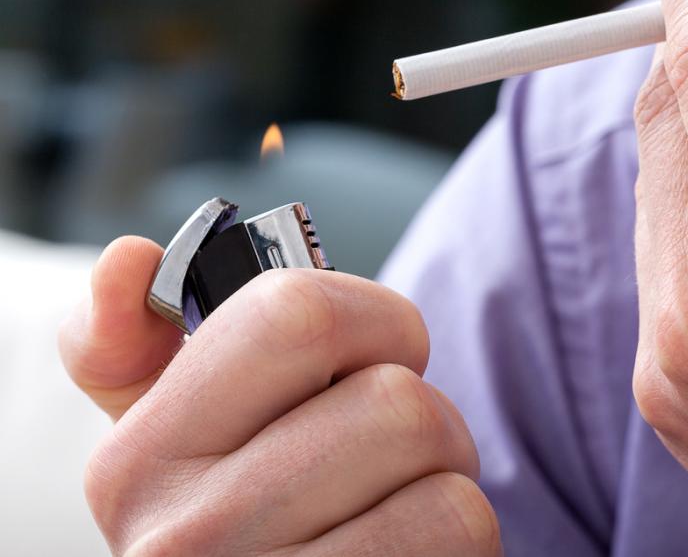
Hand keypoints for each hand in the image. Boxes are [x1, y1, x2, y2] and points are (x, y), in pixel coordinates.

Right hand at [59, 237, 500, 555]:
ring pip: (439, 463)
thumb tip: (127, 258)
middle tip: (394, 456)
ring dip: (448, 476)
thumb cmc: (244, 525)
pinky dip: (461, 535)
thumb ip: (134, 348)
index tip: (382, 352)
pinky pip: (461, 525)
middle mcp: (184, 538)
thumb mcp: (171, 443)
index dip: (377, 318)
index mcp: (136, 462)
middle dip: (426, 415)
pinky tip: (410, 553)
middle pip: (393, 398)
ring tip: (401, 510)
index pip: (297, 314)